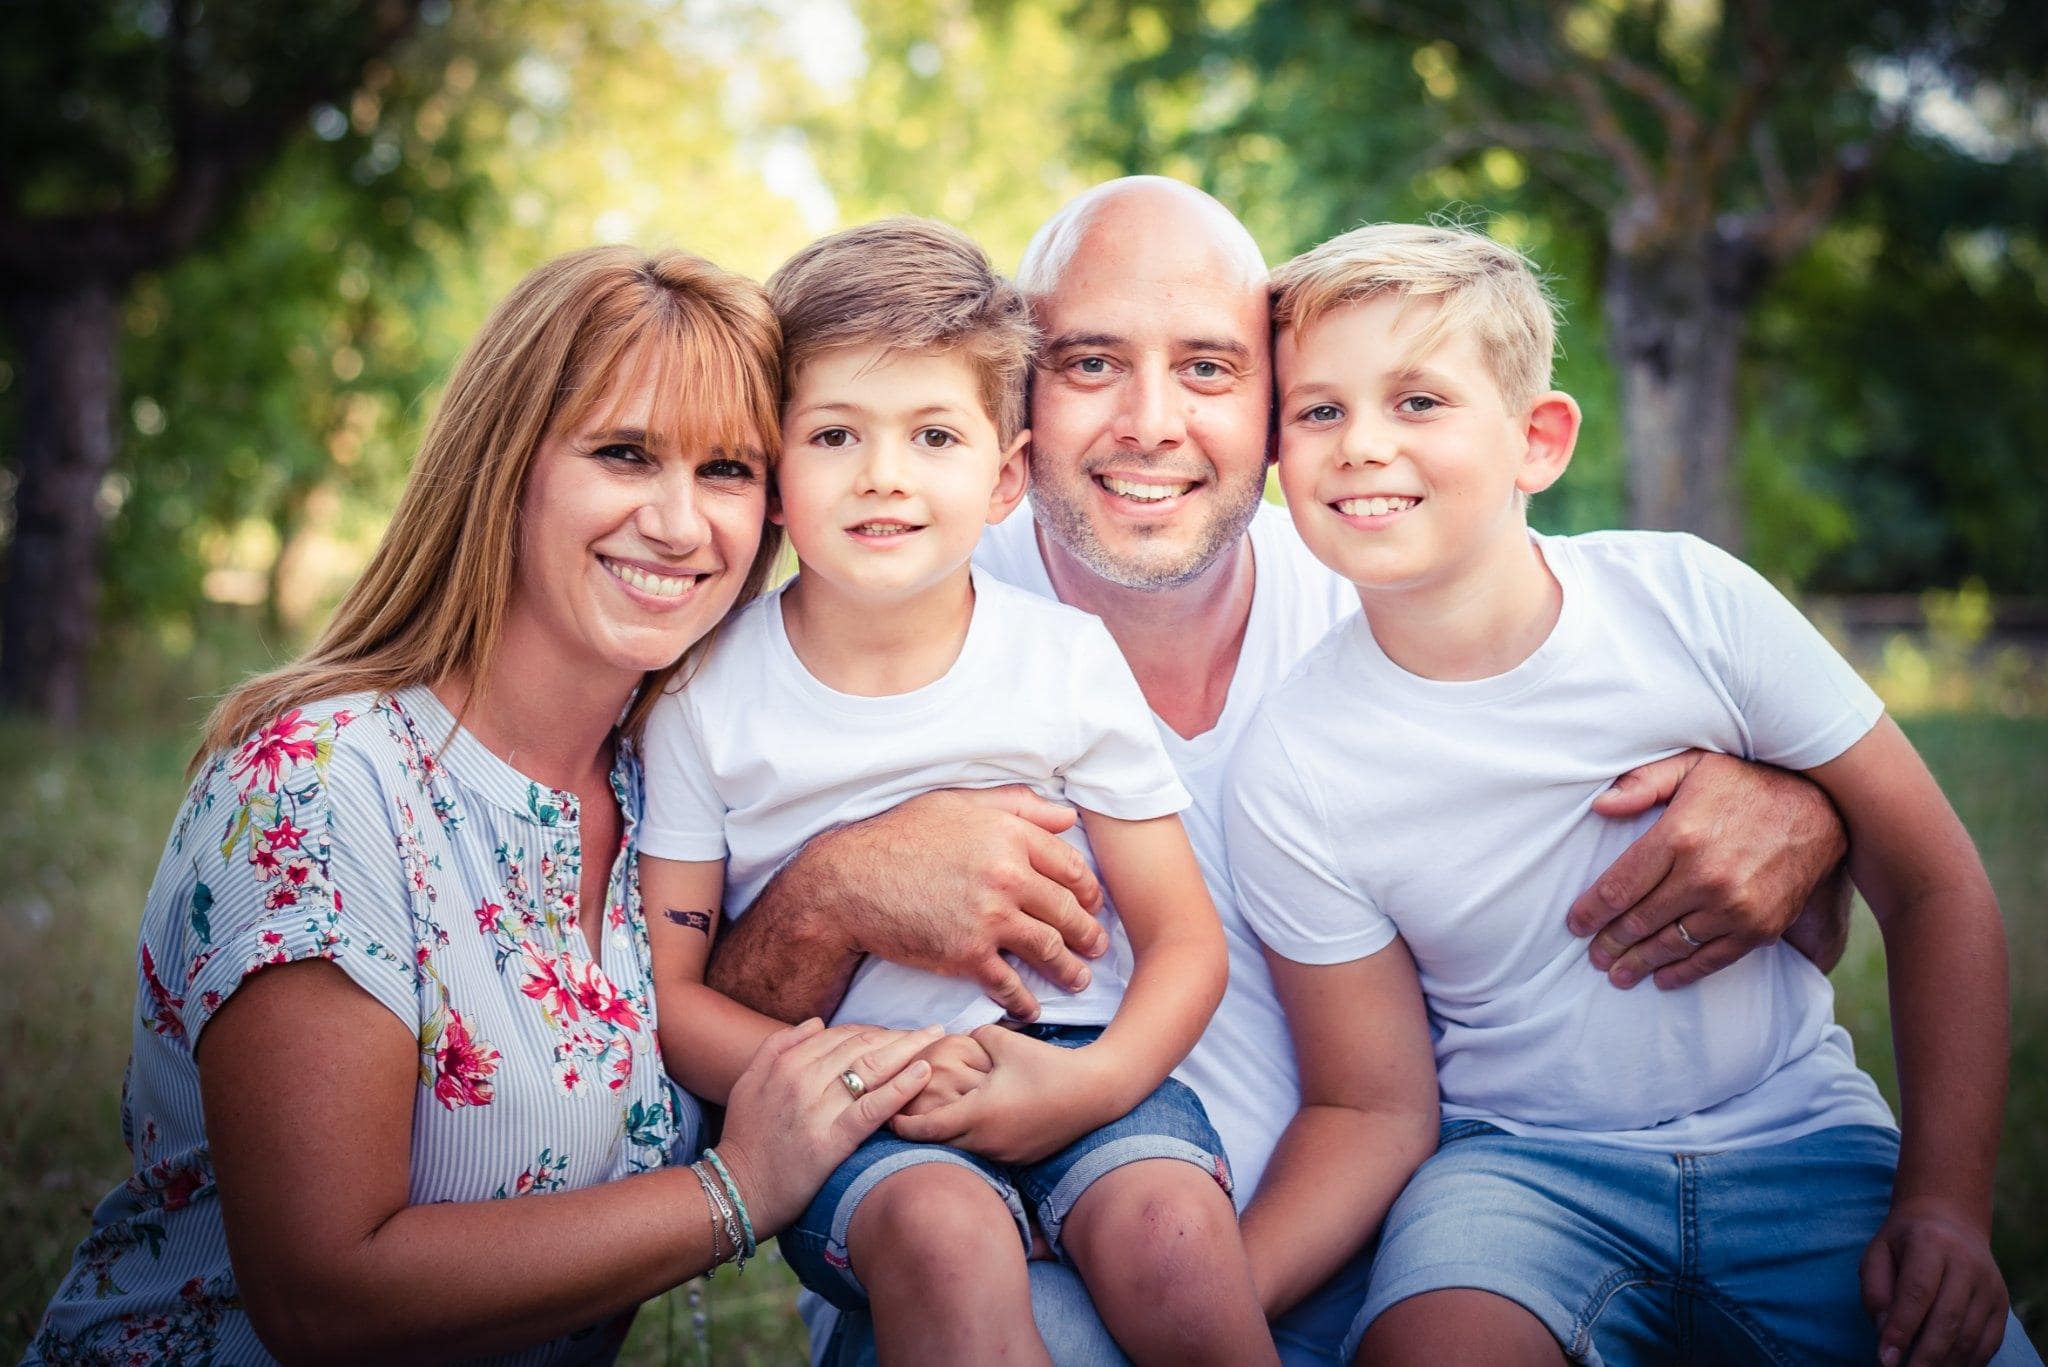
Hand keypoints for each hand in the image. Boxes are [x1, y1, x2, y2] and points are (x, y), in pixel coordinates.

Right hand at [714, 1020, 937, 1233]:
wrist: (739, 1191)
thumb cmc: (746, 1138)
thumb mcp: (748, 1082)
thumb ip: (778, 1046)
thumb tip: (817, 1022)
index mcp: (786, 1063)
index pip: (842, 1035)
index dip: (875, 1031)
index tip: (899, 1033)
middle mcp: (802, 1080)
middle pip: (862, 1046)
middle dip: (899, 1036)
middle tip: (931, 1032)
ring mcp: (817, 1110)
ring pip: (871, 1069)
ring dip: (908, 1050)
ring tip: (936, 1042)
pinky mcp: (831, 1141)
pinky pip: (872, 1108)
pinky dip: (900, 1087)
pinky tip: (923, 1073)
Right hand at [818, 786, 1108, 1019]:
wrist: (849, 882)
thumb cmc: (899, 836)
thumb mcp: (957, 803)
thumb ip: (1016, 806)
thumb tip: (1067, 817)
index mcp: (1010, 835)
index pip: (1070, 867)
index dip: (1088, 891)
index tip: (1091, 904)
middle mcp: (1007, 876)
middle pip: (1067, 911)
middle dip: (1088, 934)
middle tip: (1097, 946)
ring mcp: (989, 918)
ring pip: (1049, 949)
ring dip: (1069, 969)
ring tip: (1078, 979)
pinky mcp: (967, 955)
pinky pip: (1010, 983)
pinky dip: (1026, 1000)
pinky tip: (1032, 1007)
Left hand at [890, 1025, 1103, 1162]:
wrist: (1094, 1092)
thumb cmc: (1048, 1065)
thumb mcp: (1004, 1042)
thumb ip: (973, 1036)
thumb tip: (956, 1037)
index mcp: (978, 1114)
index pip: (927, 1128)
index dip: (902, 1124)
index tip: (887, 1116)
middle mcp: (988, 1142)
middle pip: (940, 1145)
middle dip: (921, 1132)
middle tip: (904, 1117)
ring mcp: (1005, 1154)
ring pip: (964, 1151)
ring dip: (948, 1138)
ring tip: (936, 1118)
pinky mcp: (1021, 1159)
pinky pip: (986, 1153)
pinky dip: (973, 1141)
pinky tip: (974, 1123)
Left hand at [1565, 750, 1847, 989]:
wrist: (1821, 807)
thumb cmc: (1746, 783)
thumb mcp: (1692, 765)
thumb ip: (1644, 784)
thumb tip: (1600, 807)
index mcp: (1678, 836)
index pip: (1619, 887)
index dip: (1591, 911)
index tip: (1574, 924)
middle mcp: (1704, 877)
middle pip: (1639, 921)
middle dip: (1609, 942)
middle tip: (1592, 955)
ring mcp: (1734, 907)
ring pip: (1670, 945)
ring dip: (1638, 963)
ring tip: (1617, 974)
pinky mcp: (1760, 928)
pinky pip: (1711, 960)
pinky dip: (1682, 973)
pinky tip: (1661, 978)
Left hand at [1862, 1199, 2008, 1366]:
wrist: (1950, 1219)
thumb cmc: (1905, 1241)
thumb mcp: (1878, 1252)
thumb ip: (1875, 1290)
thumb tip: (1885, 1331)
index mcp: (1931, 1243)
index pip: (1917, 1292)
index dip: (1901, 1329)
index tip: (1885, 1358)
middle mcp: (1967, 1263)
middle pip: (1948, 1319)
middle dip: (1924, 1355)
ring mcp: (1989, 1285)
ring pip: (1970, 1336)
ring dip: (1945, 1363)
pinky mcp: (2001, 1303)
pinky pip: (1988, 1342)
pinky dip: (1968, 1362)